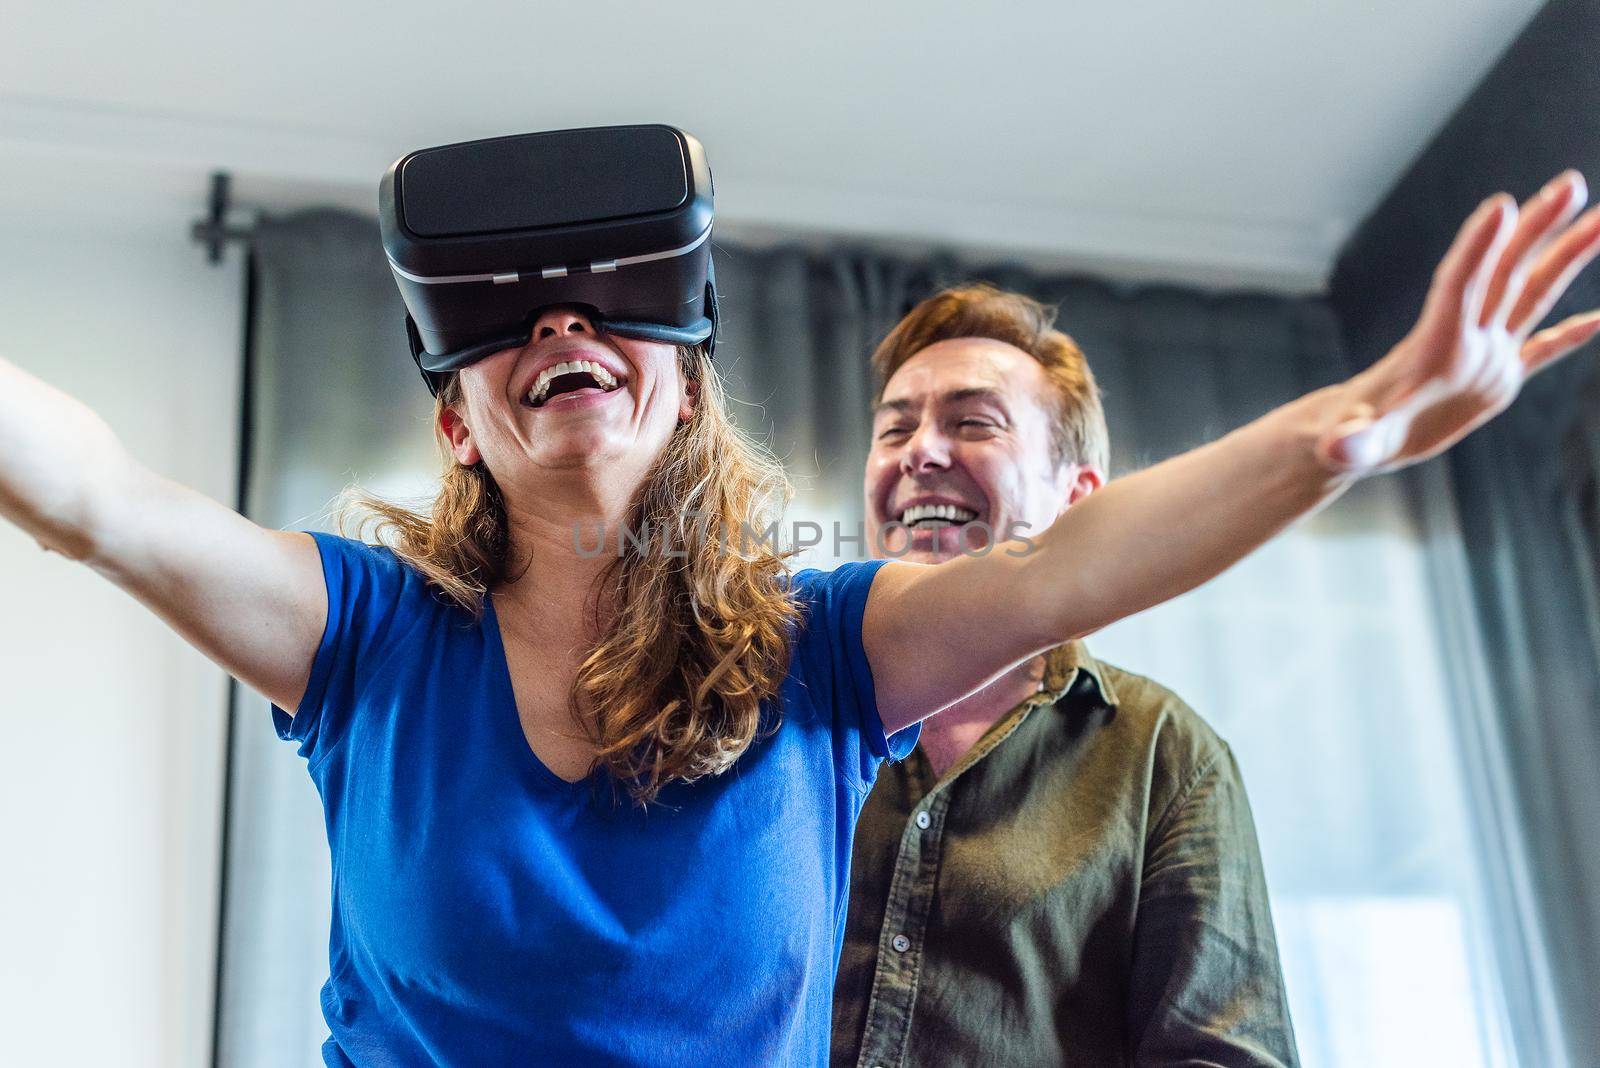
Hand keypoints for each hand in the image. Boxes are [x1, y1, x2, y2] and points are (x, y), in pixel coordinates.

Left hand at [1317, 170, 1599, 474]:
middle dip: (1539, 228)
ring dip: (1567, 258)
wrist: (1356, 439)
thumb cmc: (1346, 439)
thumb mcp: (1348, 443)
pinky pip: (1540, 352)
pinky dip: (1569, 335)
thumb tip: (1338, 449)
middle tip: (1572, 183)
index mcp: (1433, 347)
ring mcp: (1484, 357)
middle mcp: (1465, 341)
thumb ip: (1350, 443)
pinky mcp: (1494, 382)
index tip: (1502, 204)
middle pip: (1506, 272)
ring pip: (1532, 296)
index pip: (1458, 287)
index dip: (1477, 247)